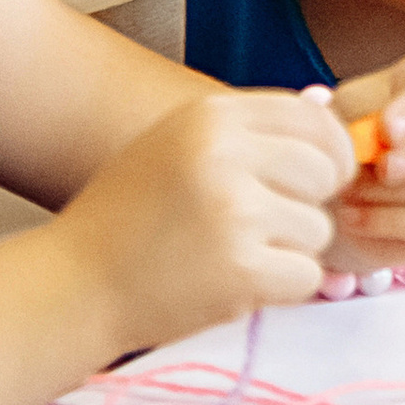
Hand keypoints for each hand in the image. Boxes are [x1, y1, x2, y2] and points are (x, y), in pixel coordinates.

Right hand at [57, 87, 345, 353]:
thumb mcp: (176, 145)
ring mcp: (234, 212)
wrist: (73, 286)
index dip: (328, 150)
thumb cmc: (128, 218)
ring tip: (233, 256)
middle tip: (264, 227)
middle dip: (308, 203)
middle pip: (325, 171)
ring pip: (320, 229)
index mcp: (211, 116)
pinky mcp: (241, 270)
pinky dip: (281, 288)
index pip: (312, 117)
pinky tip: (235, 285)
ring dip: (290, 250)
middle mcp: (225, 154)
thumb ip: (245, 133)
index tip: (319, 178)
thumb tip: (331, 123)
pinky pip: (308, 276)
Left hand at [326, 41, 404, 273]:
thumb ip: (345, 111)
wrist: (387, 165)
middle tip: (381, 170)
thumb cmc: (374, 120)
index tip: (386, 130)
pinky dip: (400, 229)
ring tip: (349, 198)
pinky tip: (359, 221)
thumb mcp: (357, 104)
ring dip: (401, 199)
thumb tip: (321, 112)